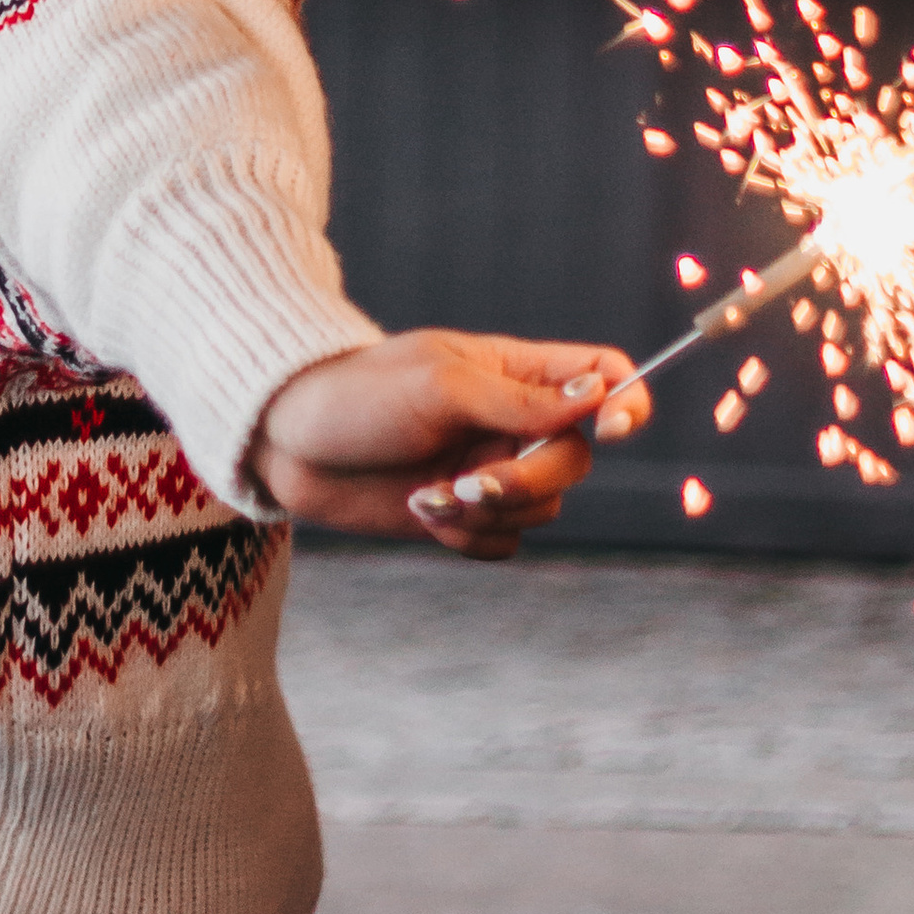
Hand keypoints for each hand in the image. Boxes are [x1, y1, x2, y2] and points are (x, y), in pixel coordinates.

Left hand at [246, 330, 650, 559]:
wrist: (289, 443)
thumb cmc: (360, 394)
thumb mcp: (441, 386)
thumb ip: (521, 398)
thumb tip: (600, 397)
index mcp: (515, 370)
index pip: (602, 375)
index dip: (625, 401)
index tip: (611, 428)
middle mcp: (513, 420)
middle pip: (576, 459)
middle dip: (527, 477)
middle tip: (472, 480)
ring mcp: (490, 469)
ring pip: (543, 508)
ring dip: (487, 510)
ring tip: (426, 493)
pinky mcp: (464, 515)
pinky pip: (505, 543)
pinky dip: (467, 537)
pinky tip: (420, 511)